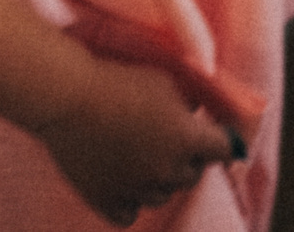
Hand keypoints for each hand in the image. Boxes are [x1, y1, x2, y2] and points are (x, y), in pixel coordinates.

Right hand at [30, 57, 234, 226]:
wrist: (68, 96)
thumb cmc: (119, 80)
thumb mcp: (165, 80)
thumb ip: (190, 102)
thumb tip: (198, 113)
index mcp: (187, 139)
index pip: (226, 150)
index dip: (222, 141)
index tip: (216, 136)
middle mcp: (167, 170)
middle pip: (193, 175)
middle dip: (189, 158)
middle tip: (171, 138)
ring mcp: (136, 189)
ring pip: (163, 195)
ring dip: (160, 179)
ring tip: (143, 155)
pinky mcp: (106, 201)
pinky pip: (130, 214)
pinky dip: (131, 201)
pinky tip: (126, 181)